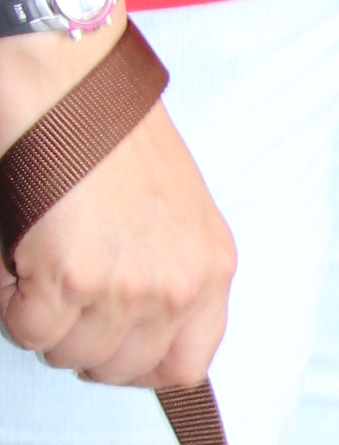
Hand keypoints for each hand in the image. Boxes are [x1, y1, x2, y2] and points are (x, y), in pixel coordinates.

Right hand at [0, 25, 234, 388]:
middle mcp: (178, 285)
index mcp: (212, 268)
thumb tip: (135, 328)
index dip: (137, 365)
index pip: (185, 367)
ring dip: (43, 321)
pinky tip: (17, 261)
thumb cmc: (110, 128)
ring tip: (37, 266)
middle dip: (80, 342)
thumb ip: (169, 269)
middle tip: (58, 297)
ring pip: (70, 354)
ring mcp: (128, 287)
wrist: (69, 76)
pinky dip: (11, 304)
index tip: (107, 343)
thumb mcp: (175, 207)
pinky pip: (31, 329)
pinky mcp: (71, 277)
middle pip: (119, 368)